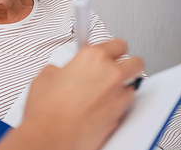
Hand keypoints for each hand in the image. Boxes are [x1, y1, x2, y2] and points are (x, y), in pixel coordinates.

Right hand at [0, 39, 143, 149]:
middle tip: (116, 67)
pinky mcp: (120, 116)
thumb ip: (60, 69)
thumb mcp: (44, 77)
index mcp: (92, 57)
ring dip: (123, 86)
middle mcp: (110, 74)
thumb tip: (62, 72)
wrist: (50, 137)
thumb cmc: (46, 111)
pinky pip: (127, 105)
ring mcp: (118, 96)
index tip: (108, 51)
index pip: (116, 43)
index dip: (111, 48)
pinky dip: (118, 104)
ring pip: (134, 85)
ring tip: (106, 91)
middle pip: (135, 62)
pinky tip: (103, 106)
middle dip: (127, 64)